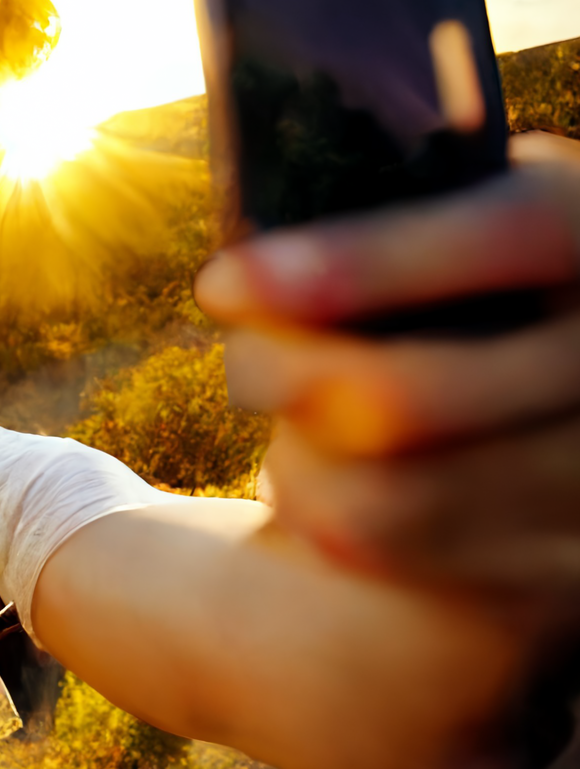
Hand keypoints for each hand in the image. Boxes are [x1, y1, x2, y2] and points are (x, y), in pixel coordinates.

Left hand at [194, 133, 579, 598]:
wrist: (568, 364)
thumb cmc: (469, 266)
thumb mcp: (458, 203)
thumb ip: (386, 204)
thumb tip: (247, 262)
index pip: (493, 240)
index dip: (354, 265)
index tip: (223, 284)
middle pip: (403, 397)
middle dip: (275, 374)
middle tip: (242, 355)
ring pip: (383, 497)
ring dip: (294, 457)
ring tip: (284, 420)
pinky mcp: (564, 566)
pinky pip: (389, 552)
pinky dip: (318, 513)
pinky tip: (311, 476)